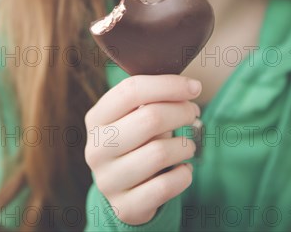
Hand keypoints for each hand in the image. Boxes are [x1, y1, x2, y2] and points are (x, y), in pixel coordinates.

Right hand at [84, 74, 200, 224]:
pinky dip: (184, 175)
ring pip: (160, 153)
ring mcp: (108, 180)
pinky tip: (183, 169)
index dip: (168, 85)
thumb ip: (152, 102)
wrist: (123, 190)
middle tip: (192, 112)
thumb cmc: (135, 142)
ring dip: (185, 146)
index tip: (194, 87)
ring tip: (187, 145)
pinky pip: (166, 186)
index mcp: (96, 118)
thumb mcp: (133, 118)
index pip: (131, 90)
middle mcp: (96, 148)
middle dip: (181, 111)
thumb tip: (187, 88)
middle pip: (150, 118)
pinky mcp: (125, 206)